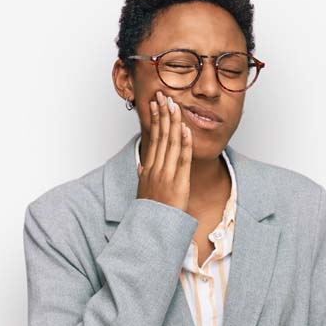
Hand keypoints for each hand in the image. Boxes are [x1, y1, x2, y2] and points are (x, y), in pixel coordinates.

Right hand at [136, 91, 192, 212]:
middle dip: (163, 114)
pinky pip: (182, 160)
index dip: (155, 120)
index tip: (155, 105)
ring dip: (173, 123)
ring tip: (174, 105)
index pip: (152, 138)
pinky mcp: (178, 183)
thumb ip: (142, 175)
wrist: (153, 229)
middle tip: (163, 96)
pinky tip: (185, 130)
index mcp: (148, 168)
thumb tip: (141, 165)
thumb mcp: (142, 191)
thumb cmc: (150, 210)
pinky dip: (184, 144)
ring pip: (170, 144)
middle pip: (160, 136)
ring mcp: (166, 175)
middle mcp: (155, 168)